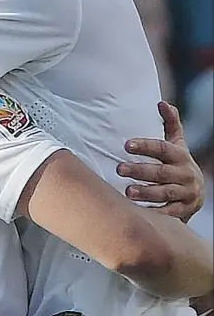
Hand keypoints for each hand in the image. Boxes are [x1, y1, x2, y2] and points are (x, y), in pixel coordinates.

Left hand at [117, 101, 204, 220]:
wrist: (196, 194)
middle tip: (119, 169)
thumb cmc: (178, 165)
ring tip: (127, 192)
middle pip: (161, 172)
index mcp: (180, 156)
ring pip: (165, 193)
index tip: (126, 145)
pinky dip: (155, 213)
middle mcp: (185, 174)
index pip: (163, 149)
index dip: (145, 146)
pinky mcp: (183, 211)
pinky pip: (169, 213)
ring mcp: (185, 193)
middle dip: (140, 171)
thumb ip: (171, 124)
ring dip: (146, 192)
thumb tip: (161, 102)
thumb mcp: (177, 145)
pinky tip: (138, 212)